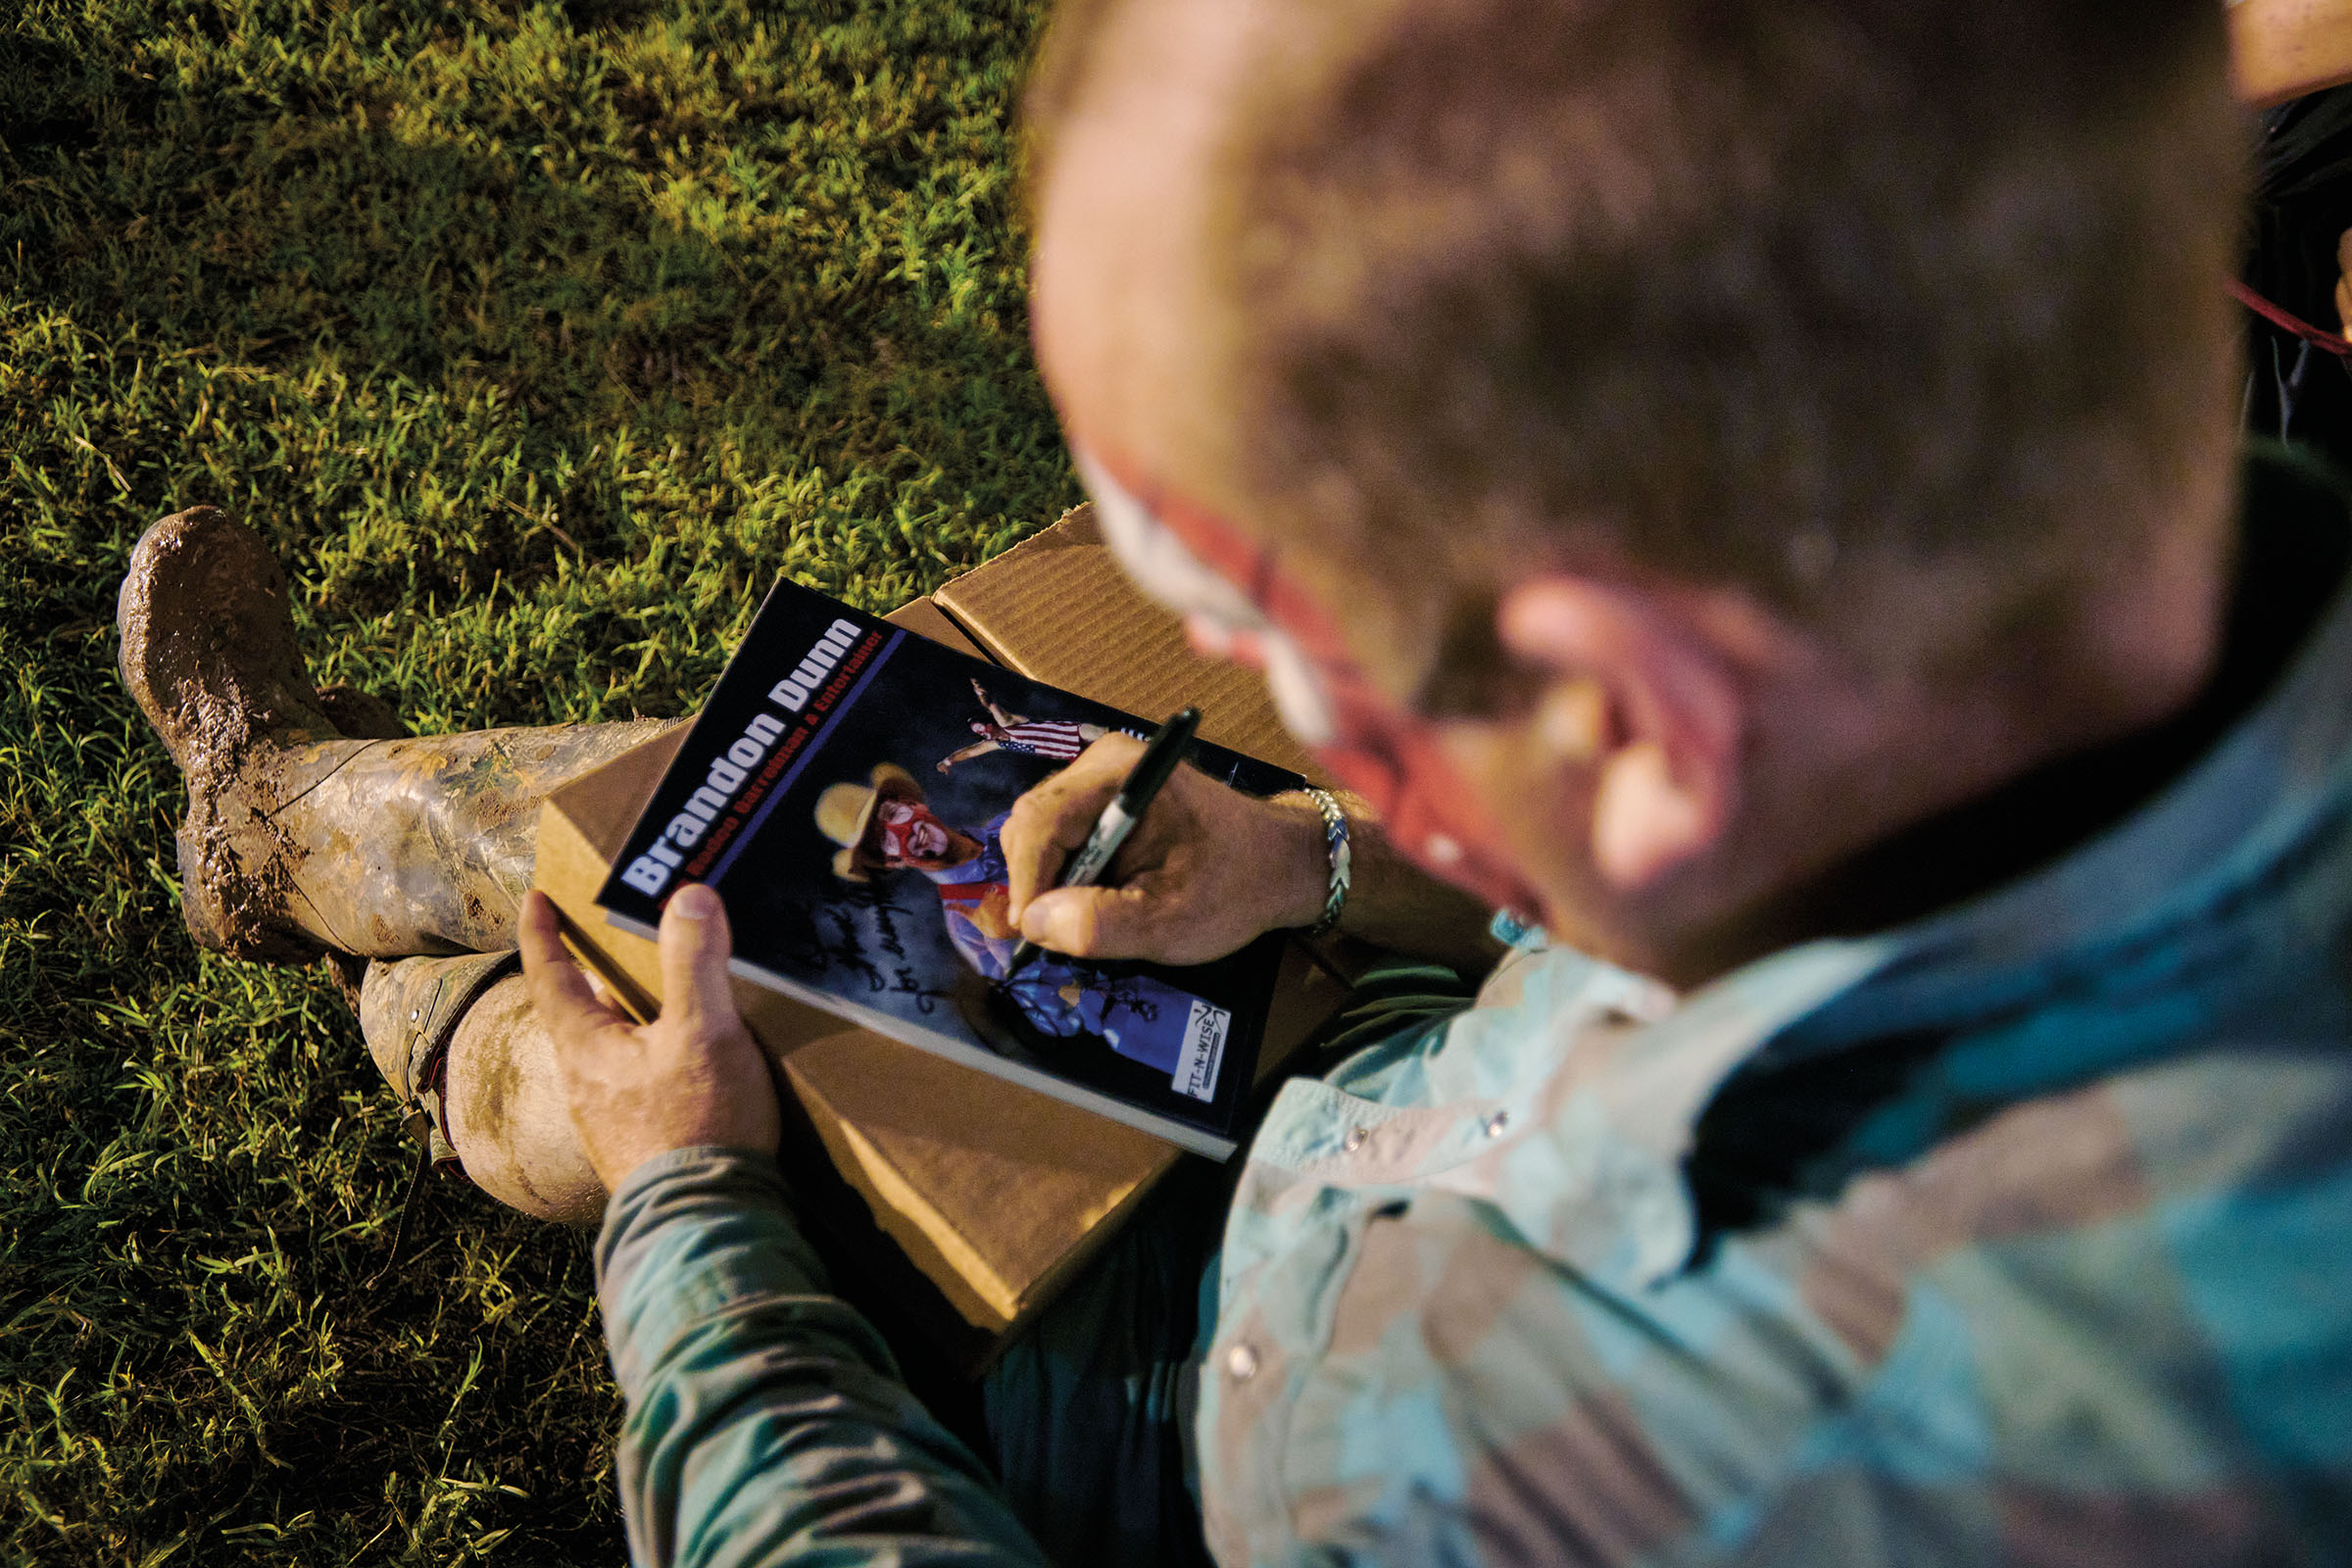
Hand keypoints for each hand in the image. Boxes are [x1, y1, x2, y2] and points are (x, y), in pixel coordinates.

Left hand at [518, 885, 780, 1191]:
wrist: (706, 1224)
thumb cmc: (698, 1126)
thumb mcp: (704, 1032)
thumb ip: (695, 961)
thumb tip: (689, 895)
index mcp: (585, 1047)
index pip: (551, 975)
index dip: (543, 933)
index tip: (536, 899)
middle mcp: (584, 1084)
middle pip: (579, 1015)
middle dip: (593, 976)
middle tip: (611, 944)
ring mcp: (607, 1122)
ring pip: (607, 1054)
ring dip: (626, 1023)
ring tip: (661, 1002)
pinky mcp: (637, 1149)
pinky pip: (633, 1088)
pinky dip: (650, 1062)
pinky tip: (683, 1069)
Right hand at [1001, 734, 1329, 965]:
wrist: (1276, 863)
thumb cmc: (1235, 888)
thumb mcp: (1172, 922)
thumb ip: (1101, 924)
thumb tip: (1032, 923)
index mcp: (1121, 777)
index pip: (1041, 822)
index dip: (1025, 883)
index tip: (1028, 936)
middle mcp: (1102, 763)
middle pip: (1030, 824)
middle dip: (1033, 884)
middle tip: (1054, 936)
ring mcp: (1099, 776)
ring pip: (1037, 832)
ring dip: (1046, 882)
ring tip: (1079, 919)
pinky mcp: (1100, 797)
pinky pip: (1056, 836)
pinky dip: (1061, 875)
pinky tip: (1089, 900)